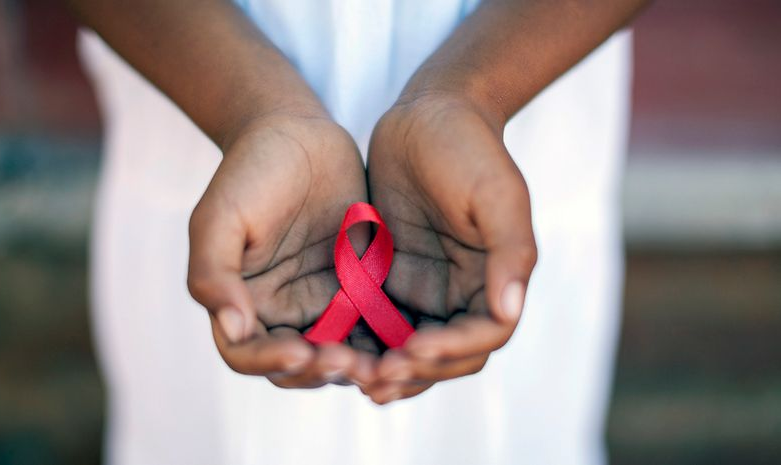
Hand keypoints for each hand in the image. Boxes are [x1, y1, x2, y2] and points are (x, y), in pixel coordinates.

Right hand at [187, 107, 377, 388]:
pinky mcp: (361, 290)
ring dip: (359, 366)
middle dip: (322, 370)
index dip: (271, 361)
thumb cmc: (249, 171)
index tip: (304, 351)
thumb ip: (214, 273)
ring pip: (341, 355)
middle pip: (298, 366)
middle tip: (350, 362)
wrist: (298, 134)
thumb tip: (233, 328)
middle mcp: (281, 313)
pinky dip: (387, 341)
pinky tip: (407, 338)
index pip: (248, 353)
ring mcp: (324, 303)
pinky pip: (376, 326)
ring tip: (383, 362)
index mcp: (241, 303)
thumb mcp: (219, 216)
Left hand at [363, 93, 536, 402]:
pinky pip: (378, 324)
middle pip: (448, 355)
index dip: (451, 350)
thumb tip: (510, 311)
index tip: (413, 349)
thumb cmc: (468, 147)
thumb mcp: (496, 192)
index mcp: (497, 278)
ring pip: (411, 349)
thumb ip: (510, 251)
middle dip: (416, 370)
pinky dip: (364, 343)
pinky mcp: (391, 280)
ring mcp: (427, 289)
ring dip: (389, 368)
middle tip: (376, 378)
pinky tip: (335, 349)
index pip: (483, 335)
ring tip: (356, 377)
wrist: (427, 114)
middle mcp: (465, 293)